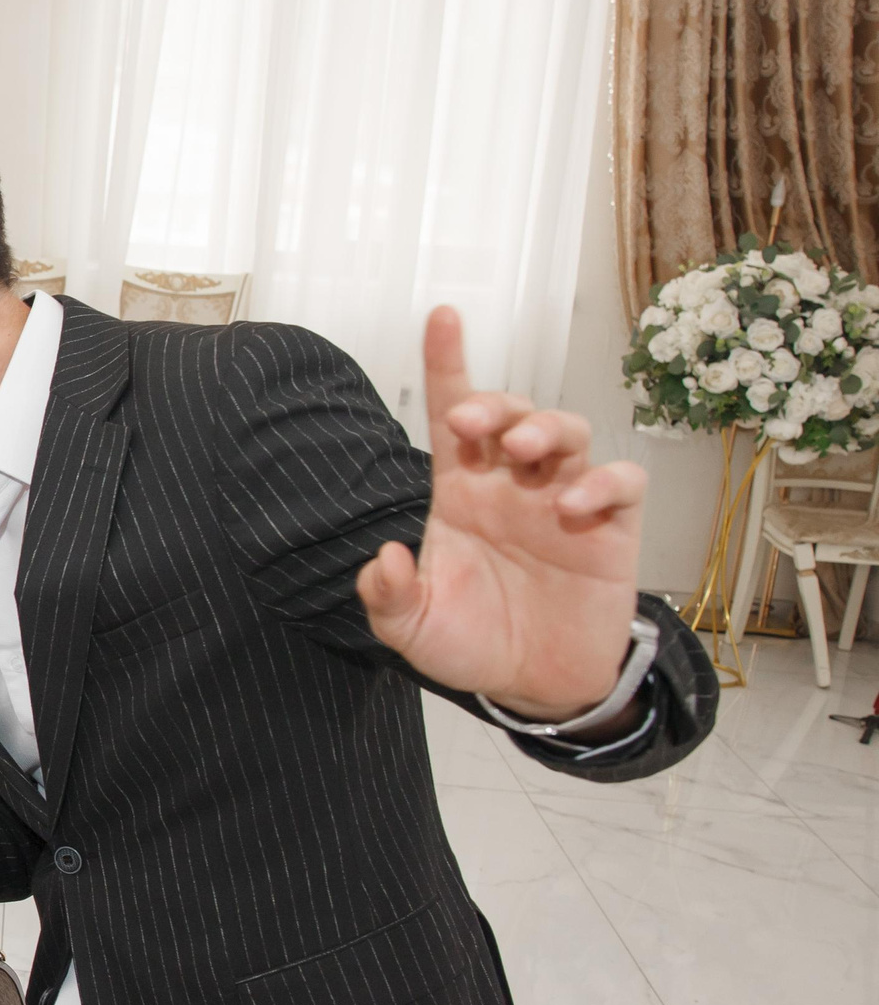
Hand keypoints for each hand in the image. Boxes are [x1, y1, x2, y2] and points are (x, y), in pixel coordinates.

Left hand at [356, 307, 645, 718]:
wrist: (533, 687)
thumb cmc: (472, 645)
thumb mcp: (412, 629)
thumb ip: (389, 597)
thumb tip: (383, 557)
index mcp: (460, 493)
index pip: (453, 416)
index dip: (449, 363)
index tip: (443, 317)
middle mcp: (512, 486)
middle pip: (513, 413)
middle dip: (497, 403)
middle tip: (476, 423)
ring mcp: (564, 502)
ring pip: (568, 432)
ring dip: (546, 428)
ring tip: (522, 453)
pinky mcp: (612, 529)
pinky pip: (620, 482)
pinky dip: (603, 483)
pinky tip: (572, 510)